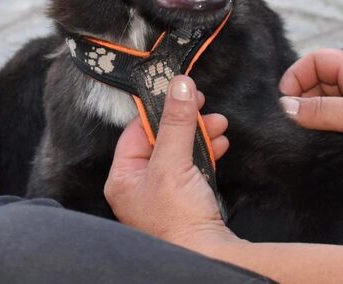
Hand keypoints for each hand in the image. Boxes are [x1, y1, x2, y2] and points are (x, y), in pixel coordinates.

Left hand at [104, 75, 234, 250]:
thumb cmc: (179, 220)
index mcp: (122, 178)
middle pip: (160, 139)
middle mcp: (138, 187)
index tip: (179, 92)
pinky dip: (206, 153)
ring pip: (179, 152)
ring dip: (200, 134)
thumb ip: (176, 121)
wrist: (210, 259)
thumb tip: (178, 85)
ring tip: (219, 124)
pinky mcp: (185, 202)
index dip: (159, 110)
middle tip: (203, 104)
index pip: (136, 130)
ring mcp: (162, 196)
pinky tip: (220, 144)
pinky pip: (193, 168)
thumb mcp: (173, 162)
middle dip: (186, 121)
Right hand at [278, 49, 342, 194]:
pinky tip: (313, 149)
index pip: (317, 61)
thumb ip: (322, 111)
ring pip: (324, 110)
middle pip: (316, 85)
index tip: (284, 97)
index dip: (297, 74)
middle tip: (285, 120)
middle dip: (299, 99)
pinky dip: (321, 137)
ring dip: (310, 121)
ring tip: (296, 136)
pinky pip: (334, 131)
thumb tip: (284, 107)